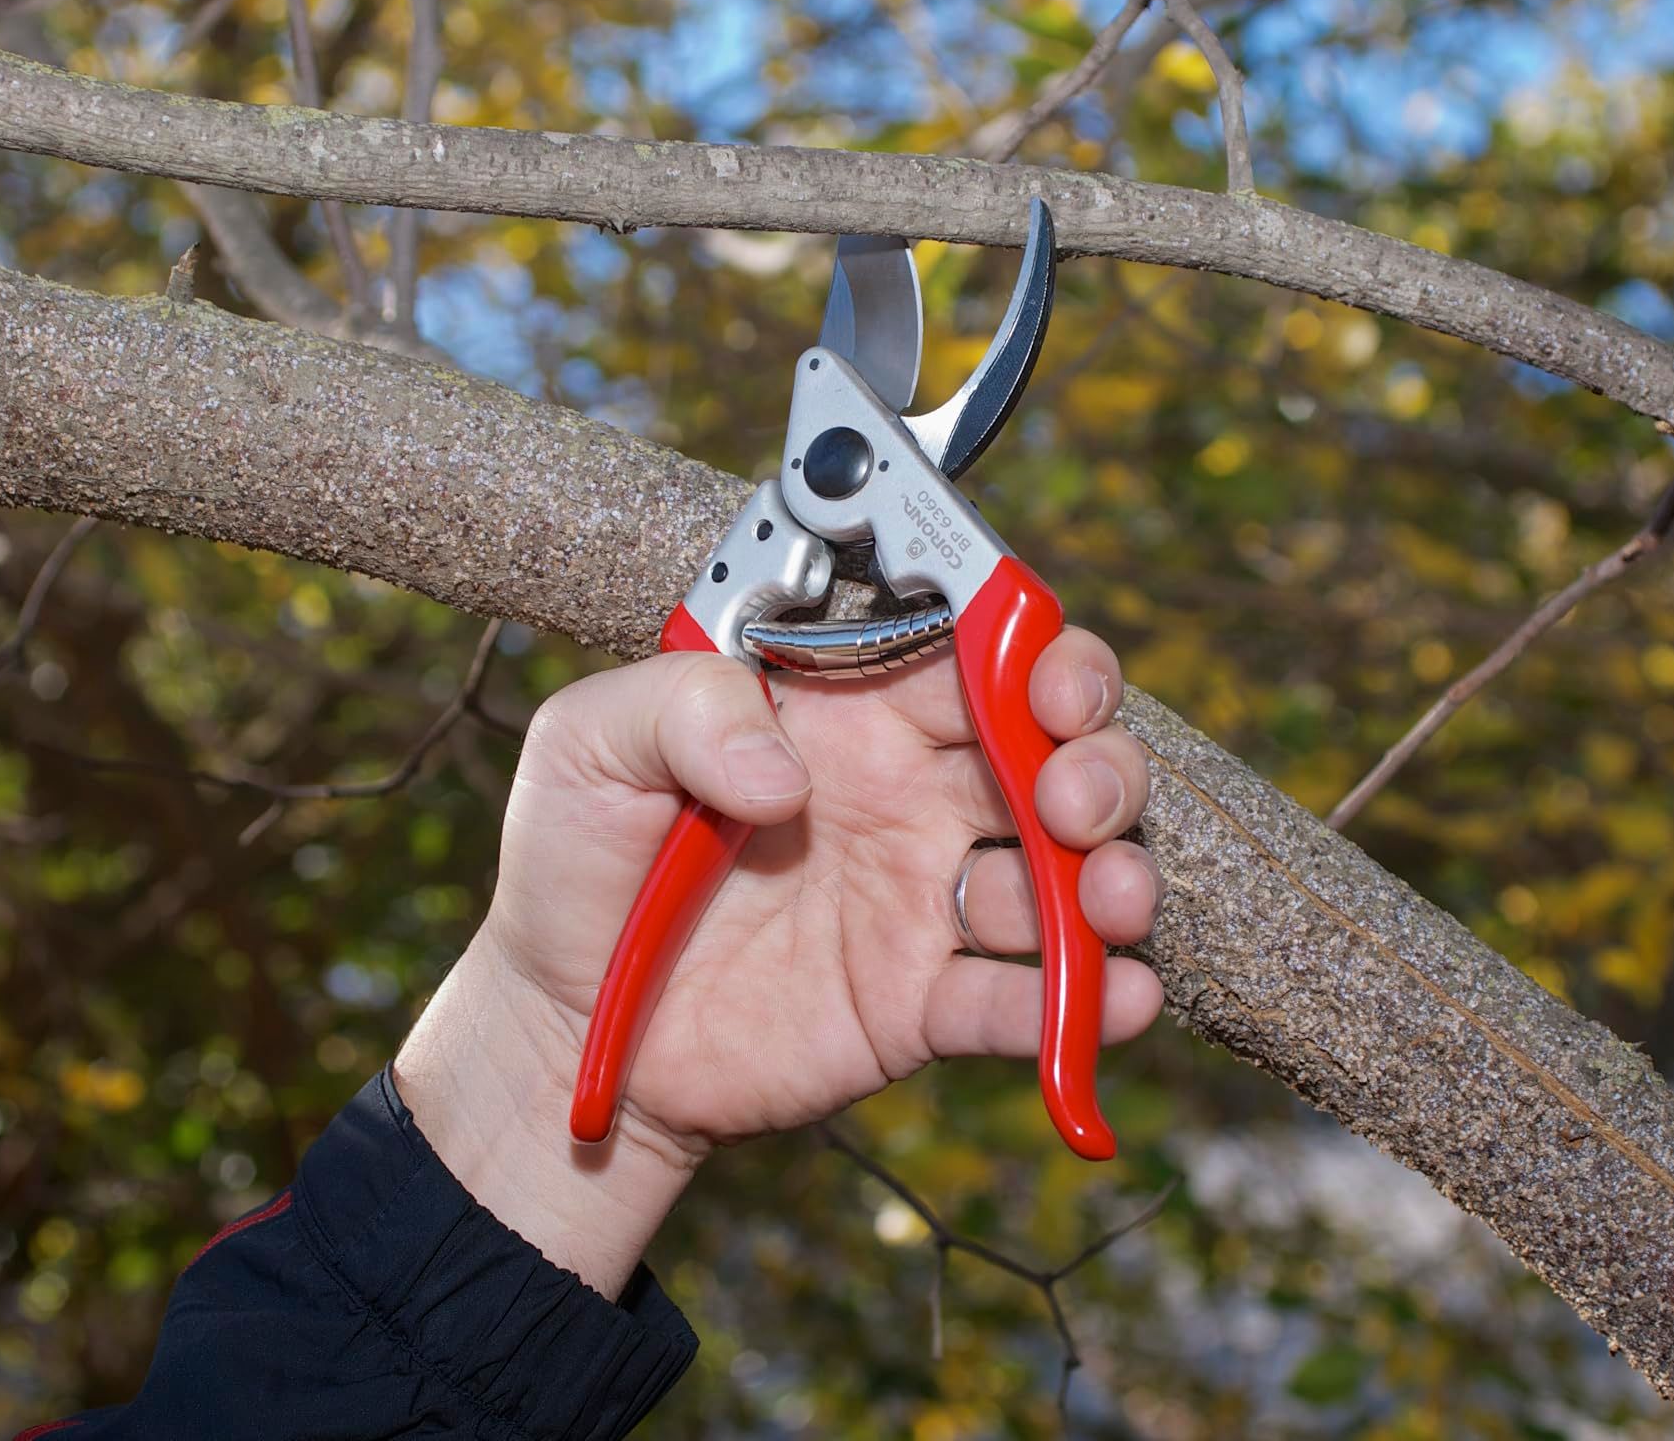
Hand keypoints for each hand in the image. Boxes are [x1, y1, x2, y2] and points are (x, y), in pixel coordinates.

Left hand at [395, 628, 1161, 1294]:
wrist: (560, 1026)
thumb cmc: (575, 864)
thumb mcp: (586, 747)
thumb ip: (678, 708)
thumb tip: (782, 770)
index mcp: (844, 708)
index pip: (972, 648)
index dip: (1031, 648)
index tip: (1044, 676)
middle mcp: (908, 792)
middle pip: (1051, 750)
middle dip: (1094, 759)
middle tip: (1071, 798)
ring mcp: (924, 898)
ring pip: (1065, 872)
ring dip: (1112, 877)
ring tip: (1109, 899)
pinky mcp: (919, 1002)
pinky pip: (1018, 1000)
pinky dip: (1082, 1004)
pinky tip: (1114, 1000)